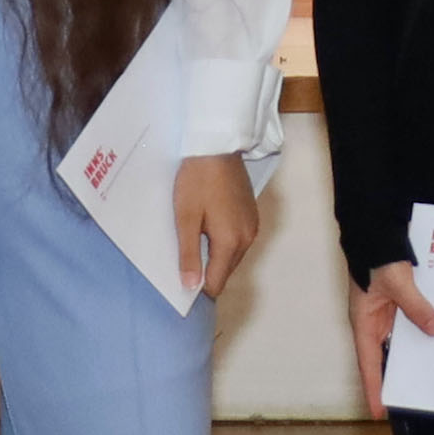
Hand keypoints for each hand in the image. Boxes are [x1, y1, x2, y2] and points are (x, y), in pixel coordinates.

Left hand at [170, 156, 263, 302]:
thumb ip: (189, 254)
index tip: (181, 284)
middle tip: (183, 259)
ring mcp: (253, 225)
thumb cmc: (197, 180)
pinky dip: (223, 241)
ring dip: (215, 255)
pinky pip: (238, 239)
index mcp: (231, 242)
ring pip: (232, 255)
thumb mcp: (185, 218)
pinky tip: (208, 227)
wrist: (217, 146)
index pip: (217, 282)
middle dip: (207, 271)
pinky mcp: (252, 214)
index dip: (199, 288)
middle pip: (226, 270)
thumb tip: (192, 286)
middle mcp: (248, 238)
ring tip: (194, 240)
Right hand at [353, 261, 433, 418]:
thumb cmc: (375, 257)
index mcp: (363, 323)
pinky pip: (407, 326)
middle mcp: (372, 323)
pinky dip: (420, 333)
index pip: (368, 363)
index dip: (373, 388)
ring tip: (430, 377)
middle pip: (384, 359)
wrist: (373, 231)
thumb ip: (416, 307)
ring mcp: (384, 315)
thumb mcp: (398, 283)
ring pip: (398, 344)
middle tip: (412, 401)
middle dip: (395, 378)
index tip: (378, 411)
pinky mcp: (395, 305)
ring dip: (412, 356)